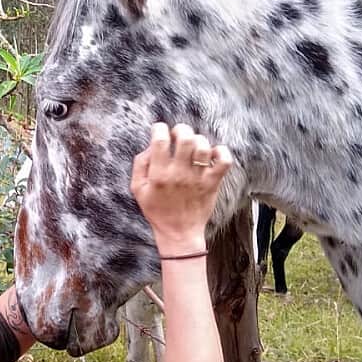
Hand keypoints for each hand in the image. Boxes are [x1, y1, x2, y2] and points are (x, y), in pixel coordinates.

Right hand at [130, 123, 232, 255]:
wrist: (179, 233)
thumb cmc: (157, 210)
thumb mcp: (138, 189)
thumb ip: (141, 164)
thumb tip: (151, 145)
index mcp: (159, 175)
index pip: (160, 140)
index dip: (159, 129)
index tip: (160, 131)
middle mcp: (179, 174)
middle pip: (185, 138)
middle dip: (180, 130)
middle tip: (178, 135)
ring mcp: (198, 178)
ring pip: (203, 146)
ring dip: (198, 140)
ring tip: (193, 146)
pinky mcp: (212, 183)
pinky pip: (224, 161)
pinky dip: (221, 152)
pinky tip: (212, 154)